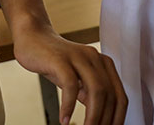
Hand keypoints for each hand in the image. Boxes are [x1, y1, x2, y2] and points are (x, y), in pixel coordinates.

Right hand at [12, 20, 126, 124]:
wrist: (33, 37)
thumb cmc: (56, 61)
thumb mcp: (78, 80)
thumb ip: (91, 95)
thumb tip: (101, 120)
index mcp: (104, 64)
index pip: (120, 96)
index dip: (118, 118)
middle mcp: (95, 58)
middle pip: (110, 95)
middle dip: (105, 120)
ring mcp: (79, 57)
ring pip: (96, 91)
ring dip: (93, 117)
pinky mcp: (61, 59)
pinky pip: (70, 85)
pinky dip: (69, 106)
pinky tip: (64, 119)